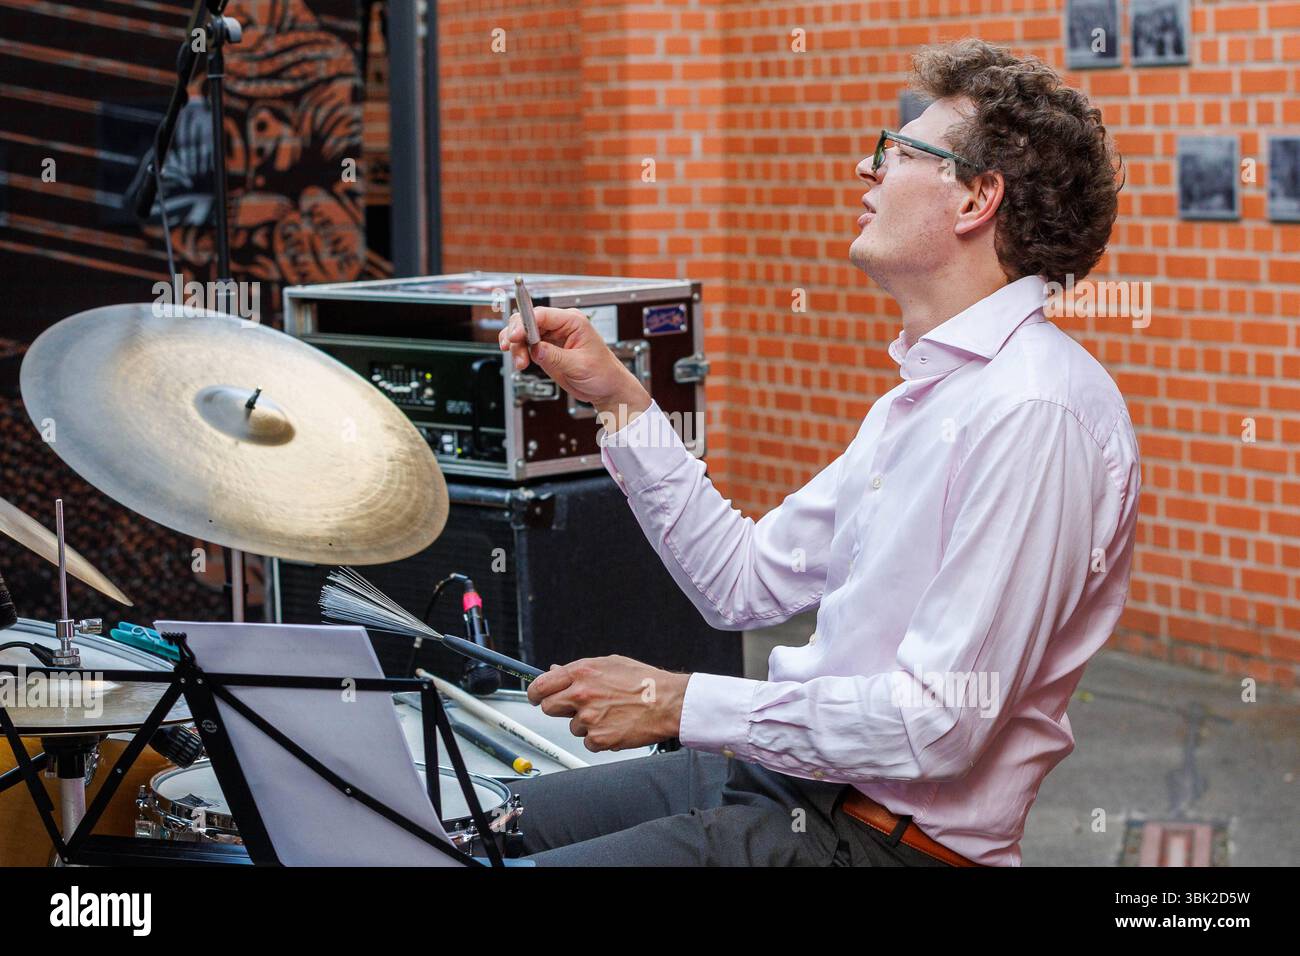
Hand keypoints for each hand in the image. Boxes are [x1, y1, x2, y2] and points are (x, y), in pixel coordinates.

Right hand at [497, 307, 650, 420]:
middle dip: (516, 335)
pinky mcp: (546, 349)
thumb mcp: (579, 365)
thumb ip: (554, 356)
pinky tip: (521, 362)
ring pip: (522, 333)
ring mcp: (551, 337)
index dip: (524, 324)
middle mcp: (560, 325)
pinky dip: (518, 353)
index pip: (542, 315)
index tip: (514, 336)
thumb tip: (535, 349)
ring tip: (520, 363)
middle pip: (527, 320)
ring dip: (515, 347)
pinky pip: (525, 345)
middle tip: (514, 351)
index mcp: (573, 321)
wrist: (606, 388)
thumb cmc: (603, 372)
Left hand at [527, 655, 688, 751]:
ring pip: (573, 727)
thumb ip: (580, 670)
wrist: (668, 702)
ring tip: (610, 713)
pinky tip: (615, 725)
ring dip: (585, 723)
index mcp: (582, 673)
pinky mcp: (599, 739)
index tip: (535, 697)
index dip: (535, 693)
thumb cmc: (644, 681)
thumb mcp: (609, 664)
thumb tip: (555, 671)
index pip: (541, 685)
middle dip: (559, 709)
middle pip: (549, 708)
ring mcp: (589, 719)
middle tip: (576, 708)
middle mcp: (581, 694)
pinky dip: (599, 738)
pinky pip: (589, 742)